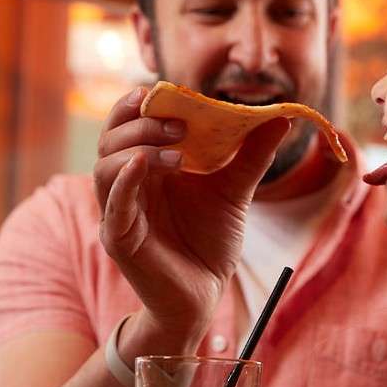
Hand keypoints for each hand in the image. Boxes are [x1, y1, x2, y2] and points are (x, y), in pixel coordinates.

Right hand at [95, 87, 289, 342]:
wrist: (205, 297)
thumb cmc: (210, 244)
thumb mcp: (235, 192)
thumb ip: (251, 154)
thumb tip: (282, 115)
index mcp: (148, 167)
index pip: (129, 122)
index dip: (142, 101)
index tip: (169, 88)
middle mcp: (127, 184)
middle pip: (112, 136)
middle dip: (140, 120)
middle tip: (179, 121)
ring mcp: (119, 211)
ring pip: (105, 165)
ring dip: (137, 147)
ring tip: (174, 148)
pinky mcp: (119, 238)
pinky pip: (113, 203)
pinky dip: (124, 180)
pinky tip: (142, 164)